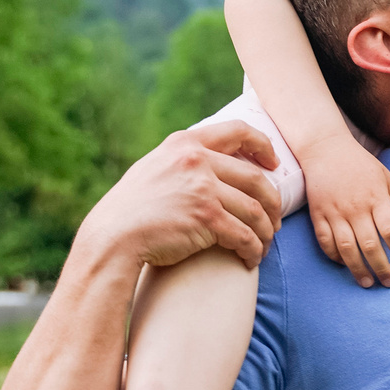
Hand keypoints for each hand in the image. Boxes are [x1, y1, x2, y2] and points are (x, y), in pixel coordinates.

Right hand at [74, 120, 283, 273]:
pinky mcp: (207, 218)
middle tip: (275, 218)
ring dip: (265, 230)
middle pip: (255, 177)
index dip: (263, 146)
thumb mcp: (154, 167)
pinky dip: (253, 249)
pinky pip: (244, 235)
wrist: (113, 237)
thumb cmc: (131, 208)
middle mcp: (197, 161)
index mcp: (185, 143)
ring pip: (254, 209)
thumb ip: (182, 160)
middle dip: (272, 201)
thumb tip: (211, 161)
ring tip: (265, 242)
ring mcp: (203, 188)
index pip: (238, 131)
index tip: (274, 163)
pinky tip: (252, 258)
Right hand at [304, 134, 389, 288]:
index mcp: (376, 197)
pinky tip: (344, 265)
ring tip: (367, 283)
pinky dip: (335, 257)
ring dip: (358, 269)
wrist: (325, 149)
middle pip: (370, 245)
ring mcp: (334, 212)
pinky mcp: (317, 215)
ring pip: (347, 249)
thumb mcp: (385, 177)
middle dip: (382, 268)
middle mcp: (355, 207)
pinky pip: (325, 242)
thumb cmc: (359, 163)